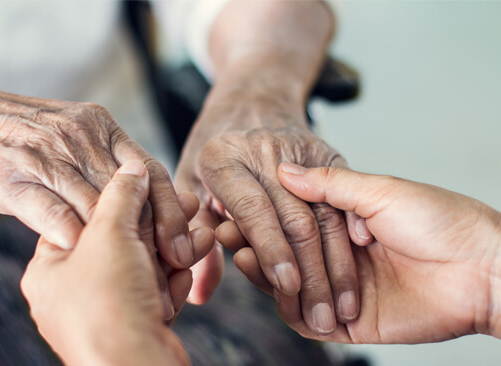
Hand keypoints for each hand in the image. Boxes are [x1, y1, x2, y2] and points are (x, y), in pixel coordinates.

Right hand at [0, 78, 194, 270]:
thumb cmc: (25, 138)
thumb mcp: (75, 139)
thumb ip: (107, 168)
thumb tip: (146, 208)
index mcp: (102, 127)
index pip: (150, 170)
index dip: (172, 209)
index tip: (185, 244)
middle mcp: (80, 137)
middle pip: (131, 192)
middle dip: (154, 231)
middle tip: (171, 263)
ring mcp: (46, 155)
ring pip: (96, 205)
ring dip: (117, 243)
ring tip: (136, 272)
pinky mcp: (12, 176)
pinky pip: (51, 212)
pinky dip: (72, 237)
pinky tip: (85, 256)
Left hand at [21, 160, 194, 364]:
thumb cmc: (108, 306)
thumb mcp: (110, 235)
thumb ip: (121, 194)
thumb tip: (131, 167)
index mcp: (50, 269)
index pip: (85, 219)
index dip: (121, 199)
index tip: (149, 184)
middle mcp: (74, 291)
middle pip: (121, 243)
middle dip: (158, 224)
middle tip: (185, 204)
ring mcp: (106, 311)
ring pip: (145, 266)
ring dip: (174, 248)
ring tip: (200, 232)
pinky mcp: (134, 325)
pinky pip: (156, 289)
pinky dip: (176, 277)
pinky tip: (194, 261)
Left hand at [176, 92, 367, 334]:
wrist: (250, 100)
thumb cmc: (213, 152)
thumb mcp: (190, 185)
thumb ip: (195, 238)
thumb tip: (199, 295)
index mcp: (223, 158)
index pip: (253, 211)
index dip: (272, 252)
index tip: (288, 289)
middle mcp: (263, 149)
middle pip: (295, 218)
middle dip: (312, 272)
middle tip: (322, 316)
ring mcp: (299, 147)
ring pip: (325, 213)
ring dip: (338, 264)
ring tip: (345, 305)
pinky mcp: (325, 151)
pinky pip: (344, 197)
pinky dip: (353, 235)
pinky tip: (361, 268)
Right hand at [250, 163, 500, 342]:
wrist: (482, 267)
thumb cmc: (439, 220)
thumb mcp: (379, 191)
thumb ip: (328, 186)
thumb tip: (284, 170)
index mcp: (345, 227)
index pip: (292, 224)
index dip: (263, 216)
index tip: (233, 204)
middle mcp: (339, 259)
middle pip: (285, 257)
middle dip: (254, 244)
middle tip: (227, 230)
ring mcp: (342, 291)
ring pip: (291, 289)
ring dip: (263, 273)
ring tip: (242, 253)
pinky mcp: (350, 324)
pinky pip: (307, 320)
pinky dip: (286, 307)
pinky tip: (268, 286)